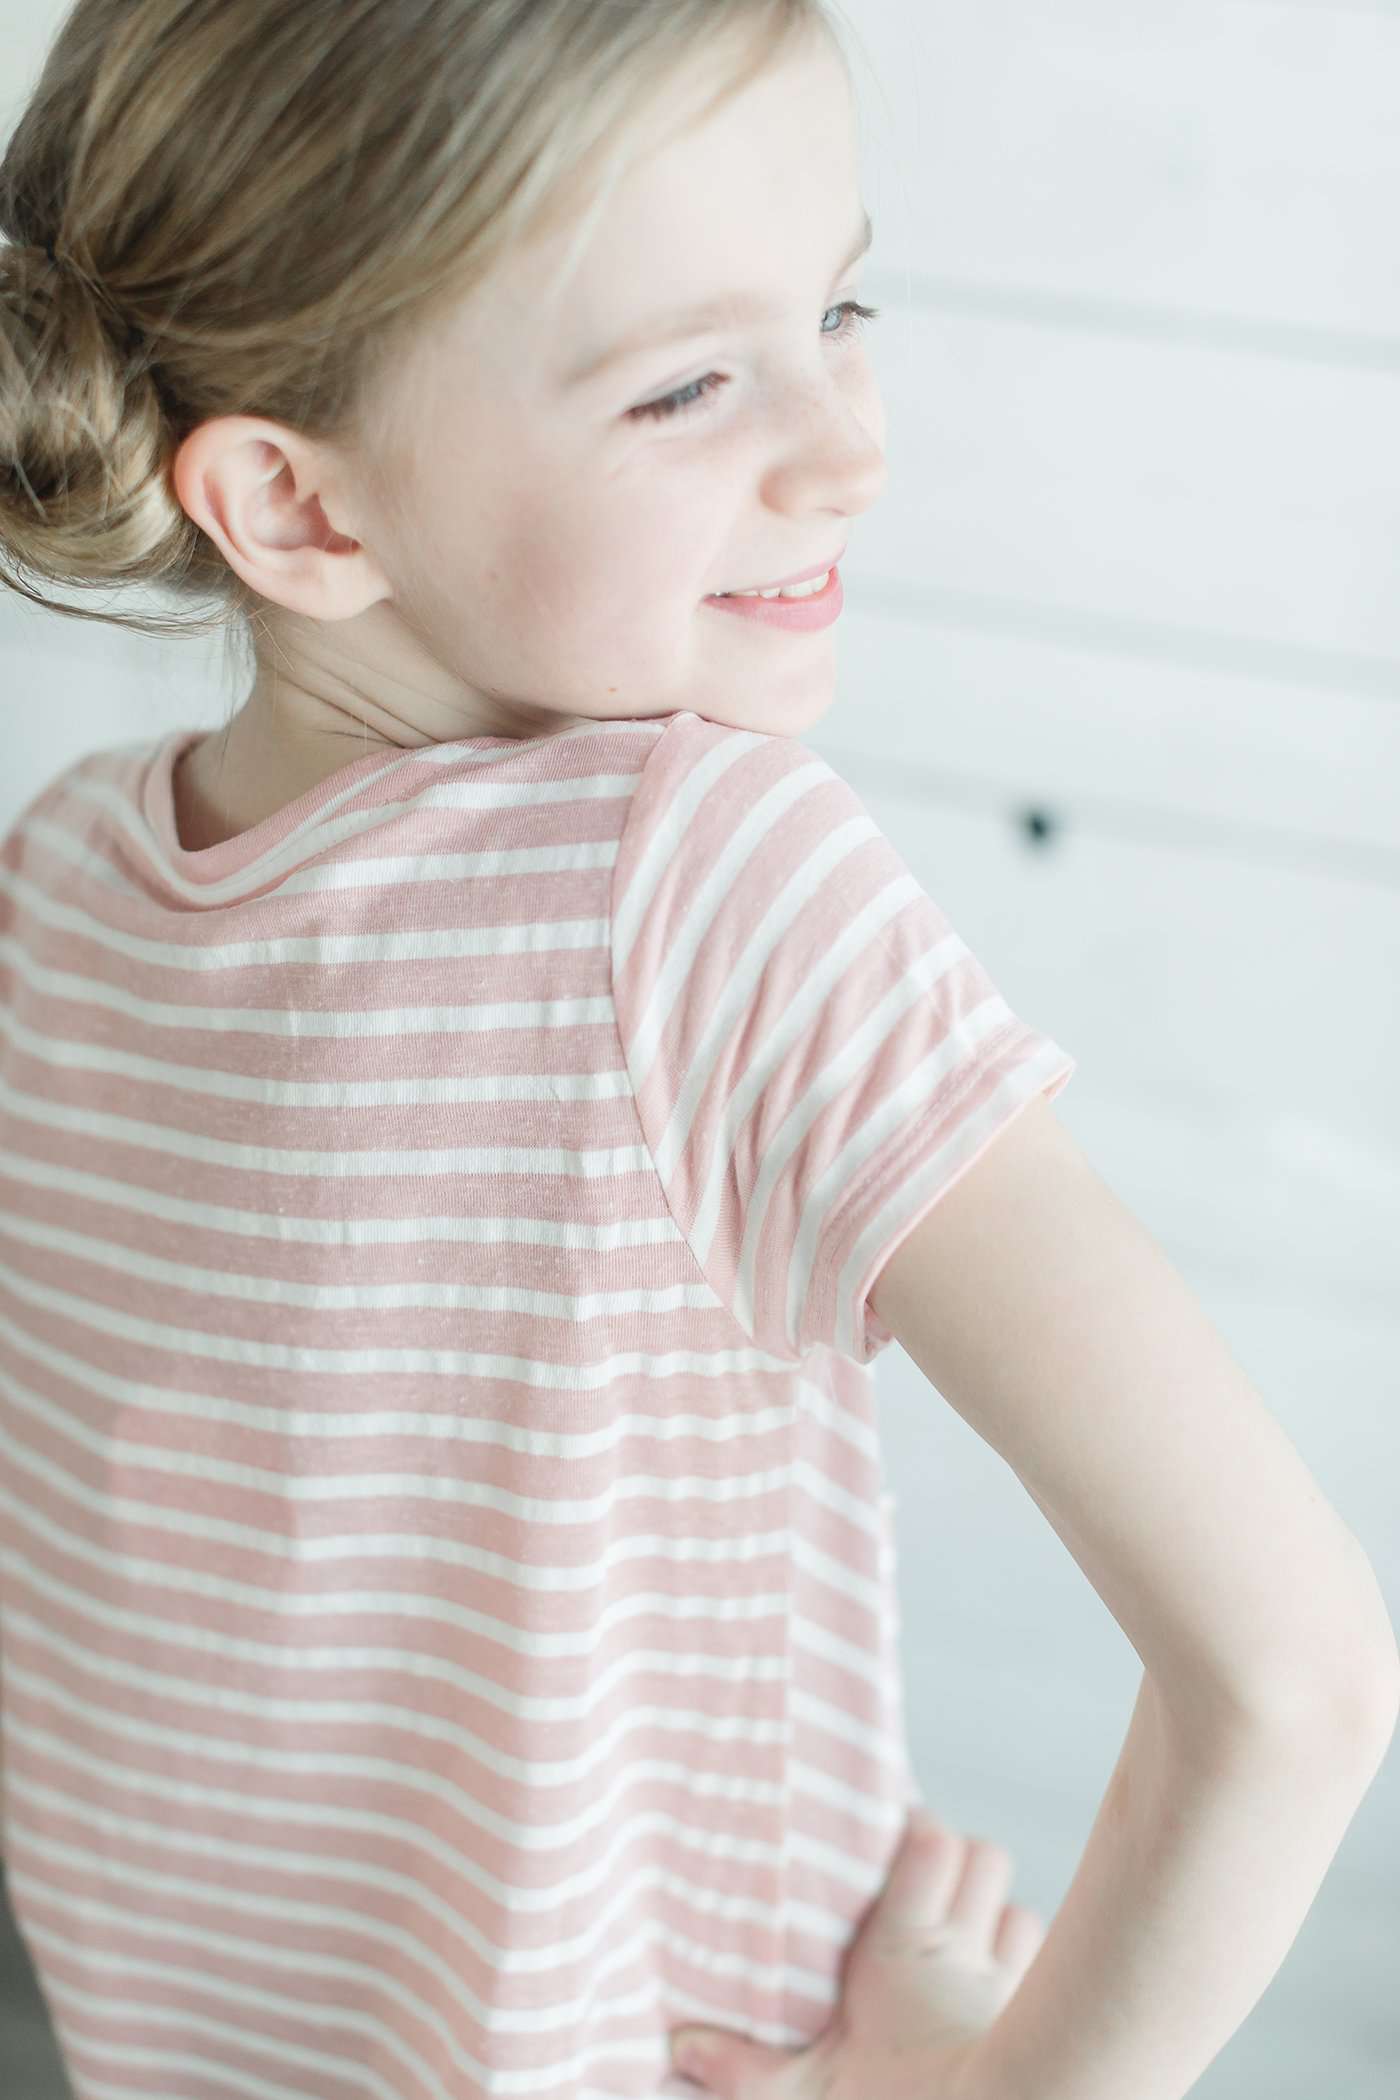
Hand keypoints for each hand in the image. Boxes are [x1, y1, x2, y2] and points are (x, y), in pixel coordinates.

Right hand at [667, 1808, 1043, 2098]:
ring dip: (991, 1909)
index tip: (885, 1829)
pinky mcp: (1034, 2017)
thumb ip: (744, 2067)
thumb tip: (682, 2047)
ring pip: (1014, 1906)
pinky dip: (1016, 1956)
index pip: (932, 1844)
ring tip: (957, 1925)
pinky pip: (1035, 1959)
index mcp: (905, 1950)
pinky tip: (992, 1973)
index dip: (916, 1829)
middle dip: (957, 1858)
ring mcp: (1006, 1984)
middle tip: (919, 1877)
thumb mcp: (805, 2094)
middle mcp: (962, 1953)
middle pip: (983, 1857)